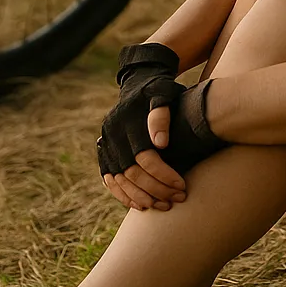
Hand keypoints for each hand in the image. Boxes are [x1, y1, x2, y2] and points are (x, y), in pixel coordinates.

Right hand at [98, 43, 185, 207]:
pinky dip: (123, 194)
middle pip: (132, 172)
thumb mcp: (164, 92)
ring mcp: (105, 143)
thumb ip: (162, 114)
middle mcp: (112, 133)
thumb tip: (160, 143)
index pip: (145, 157)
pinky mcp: (104, 151)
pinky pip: (109, 179)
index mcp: (127, 120)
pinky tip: (140, 205)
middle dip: (155, 189)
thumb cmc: (159, 88)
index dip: (163, 175)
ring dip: (140, 197)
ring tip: (162, 206)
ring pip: (119, 179)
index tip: (181, 186)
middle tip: (176, 199)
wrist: (139, 80)